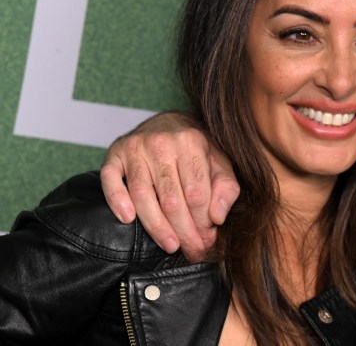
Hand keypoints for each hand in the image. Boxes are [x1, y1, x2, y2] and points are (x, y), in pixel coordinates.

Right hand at [100, 112, 239, 261]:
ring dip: (156, 226)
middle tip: (192, 251)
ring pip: (143, 195)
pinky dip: (117, 201)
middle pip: (171, 199)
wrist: (168, 122)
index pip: (197, 194)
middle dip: (183, 231)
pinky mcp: (114, 153)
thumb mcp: (220, 163)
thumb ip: (226, 188)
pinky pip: (111, 180)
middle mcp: (162, 143)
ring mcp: (135, 148)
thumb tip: (217, 218)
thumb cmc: (196, 150)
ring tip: (171, 246)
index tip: (207, 240)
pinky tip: (128, 220)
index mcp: (191, 143)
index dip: (202, 222)